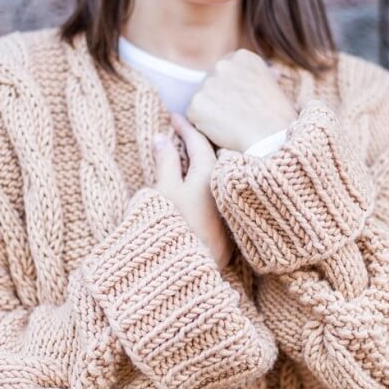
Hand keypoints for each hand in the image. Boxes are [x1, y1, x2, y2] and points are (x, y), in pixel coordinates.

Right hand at [152, 113, 234, 270]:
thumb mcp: (163, 190)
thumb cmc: (171, 227)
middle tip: (183, 134)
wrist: (184, 271)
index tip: (174, 117)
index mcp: (209, 175)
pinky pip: (218, 197)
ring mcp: (227, 211)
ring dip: (204, 166)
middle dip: (199, 144)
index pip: (199, 143)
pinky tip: (196, 188)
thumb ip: (165, 162)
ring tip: (187, 158)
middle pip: (214, 158)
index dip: (185, 128)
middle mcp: (223, 190)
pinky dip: (207, 186)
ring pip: (218, 178)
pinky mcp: (226, 232)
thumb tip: (162, 138)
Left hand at [186, 48, 298, 151]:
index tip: (243, 103)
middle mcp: (222, 64)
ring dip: (211, 113)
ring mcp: (207, 83)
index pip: (225, 72)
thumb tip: (261, 75)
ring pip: (201, 100)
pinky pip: (194, 116)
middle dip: (218, 100)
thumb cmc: (276, 116)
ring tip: (232, 124)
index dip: (231, 91)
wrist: (272, 137)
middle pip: (210, 84)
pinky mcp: (197, 104)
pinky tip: (223, 130)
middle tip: (236, 116)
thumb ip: (252, 76)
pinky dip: (204, 126)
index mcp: (241, 56)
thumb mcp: (270, 84)